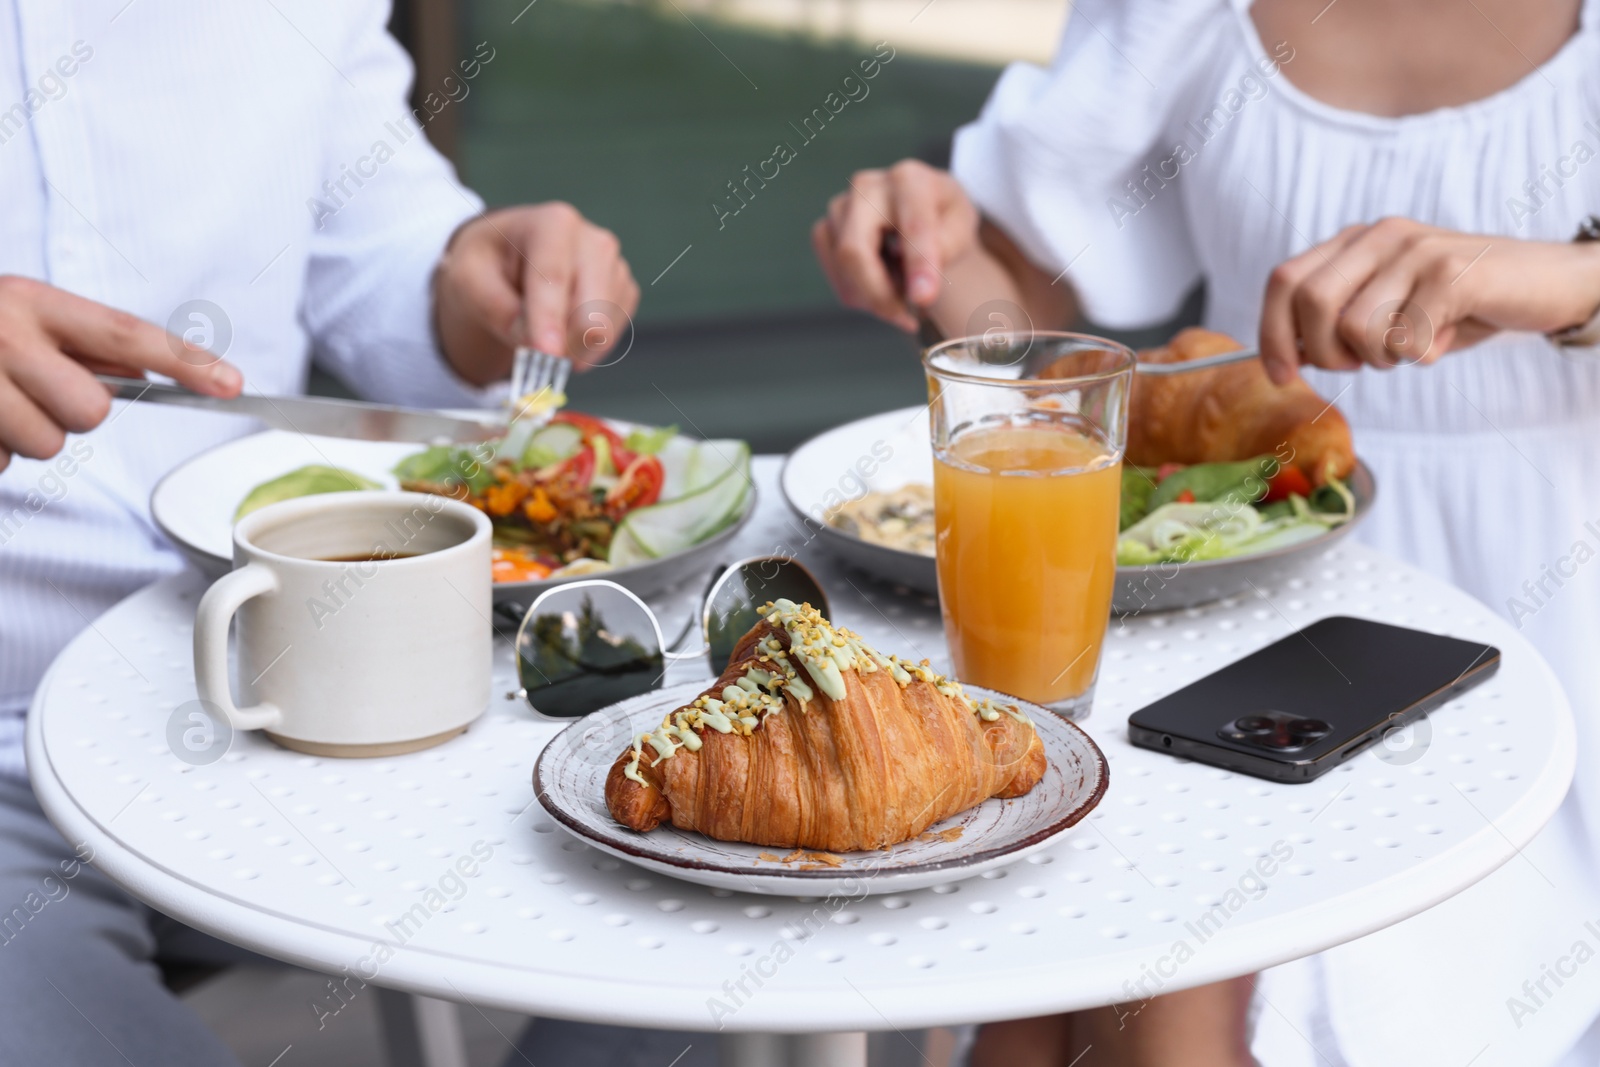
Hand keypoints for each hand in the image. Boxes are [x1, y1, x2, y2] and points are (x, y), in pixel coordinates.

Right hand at [0, 276, 242, 472]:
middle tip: (33, 391)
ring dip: (23, 436)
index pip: (124, 332)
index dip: (184, 360)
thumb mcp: (25, 314)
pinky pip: (0, 464)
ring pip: (45, 445)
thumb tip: (159, 372)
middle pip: (90, 411)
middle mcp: (2, 334)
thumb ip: (87, 342)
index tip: (233, 384)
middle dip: (71, 412)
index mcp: (29, 300)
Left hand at [433, 203, 639, 384]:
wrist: (509, 258)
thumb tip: (534, 343)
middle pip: (592, 310)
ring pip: (604, 330)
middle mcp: (594, 241)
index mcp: (554, 224)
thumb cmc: (488, 263)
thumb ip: (497, 308)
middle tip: (537, 360)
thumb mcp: (468, 279)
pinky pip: (613, 335)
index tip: (546, 353)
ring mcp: (614, 266)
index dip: (550, 318)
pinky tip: (563, 334)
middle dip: (564, 343)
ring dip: (571, 348)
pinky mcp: (623, 290)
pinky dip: (586, 347)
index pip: (554, 276)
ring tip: (542, 337)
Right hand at [812, 160, 980, 331]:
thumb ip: (947, 250)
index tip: (924, 299)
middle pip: (855, 251)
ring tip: (904, 293)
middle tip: (907, 318)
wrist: (922, 210)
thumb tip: (919, 291)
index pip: (911, 226)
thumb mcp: (962, 226)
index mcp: (909, 178)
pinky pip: (835, 276)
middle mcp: (866, 186)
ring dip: (874, 296)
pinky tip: (882, 288)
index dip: (918, 264)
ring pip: (844, 269)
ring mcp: (839, 207)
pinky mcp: (825, 229)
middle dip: (879, 294)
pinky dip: (859, 294)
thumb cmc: (944, 218)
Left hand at [1259, 217, 1599, 384]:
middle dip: (1325, 353)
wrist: (1546, 283)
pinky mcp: (1452, 273)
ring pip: (1356, 327)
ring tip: (1412, 344)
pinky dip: (1420, 355)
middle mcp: (1379, 235)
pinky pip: (1406, 339)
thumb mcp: (1388, 310)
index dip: (1271, 332)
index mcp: (1354, 242)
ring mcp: (1416, 250)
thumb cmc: (1456, 305)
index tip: (1282, 375)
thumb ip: (1337, 323)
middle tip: (1361, 364)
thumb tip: (1287, 356)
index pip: (1284, 280)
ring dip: (1380, 357)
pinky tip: (1443, 338)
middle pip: (1311, 302)